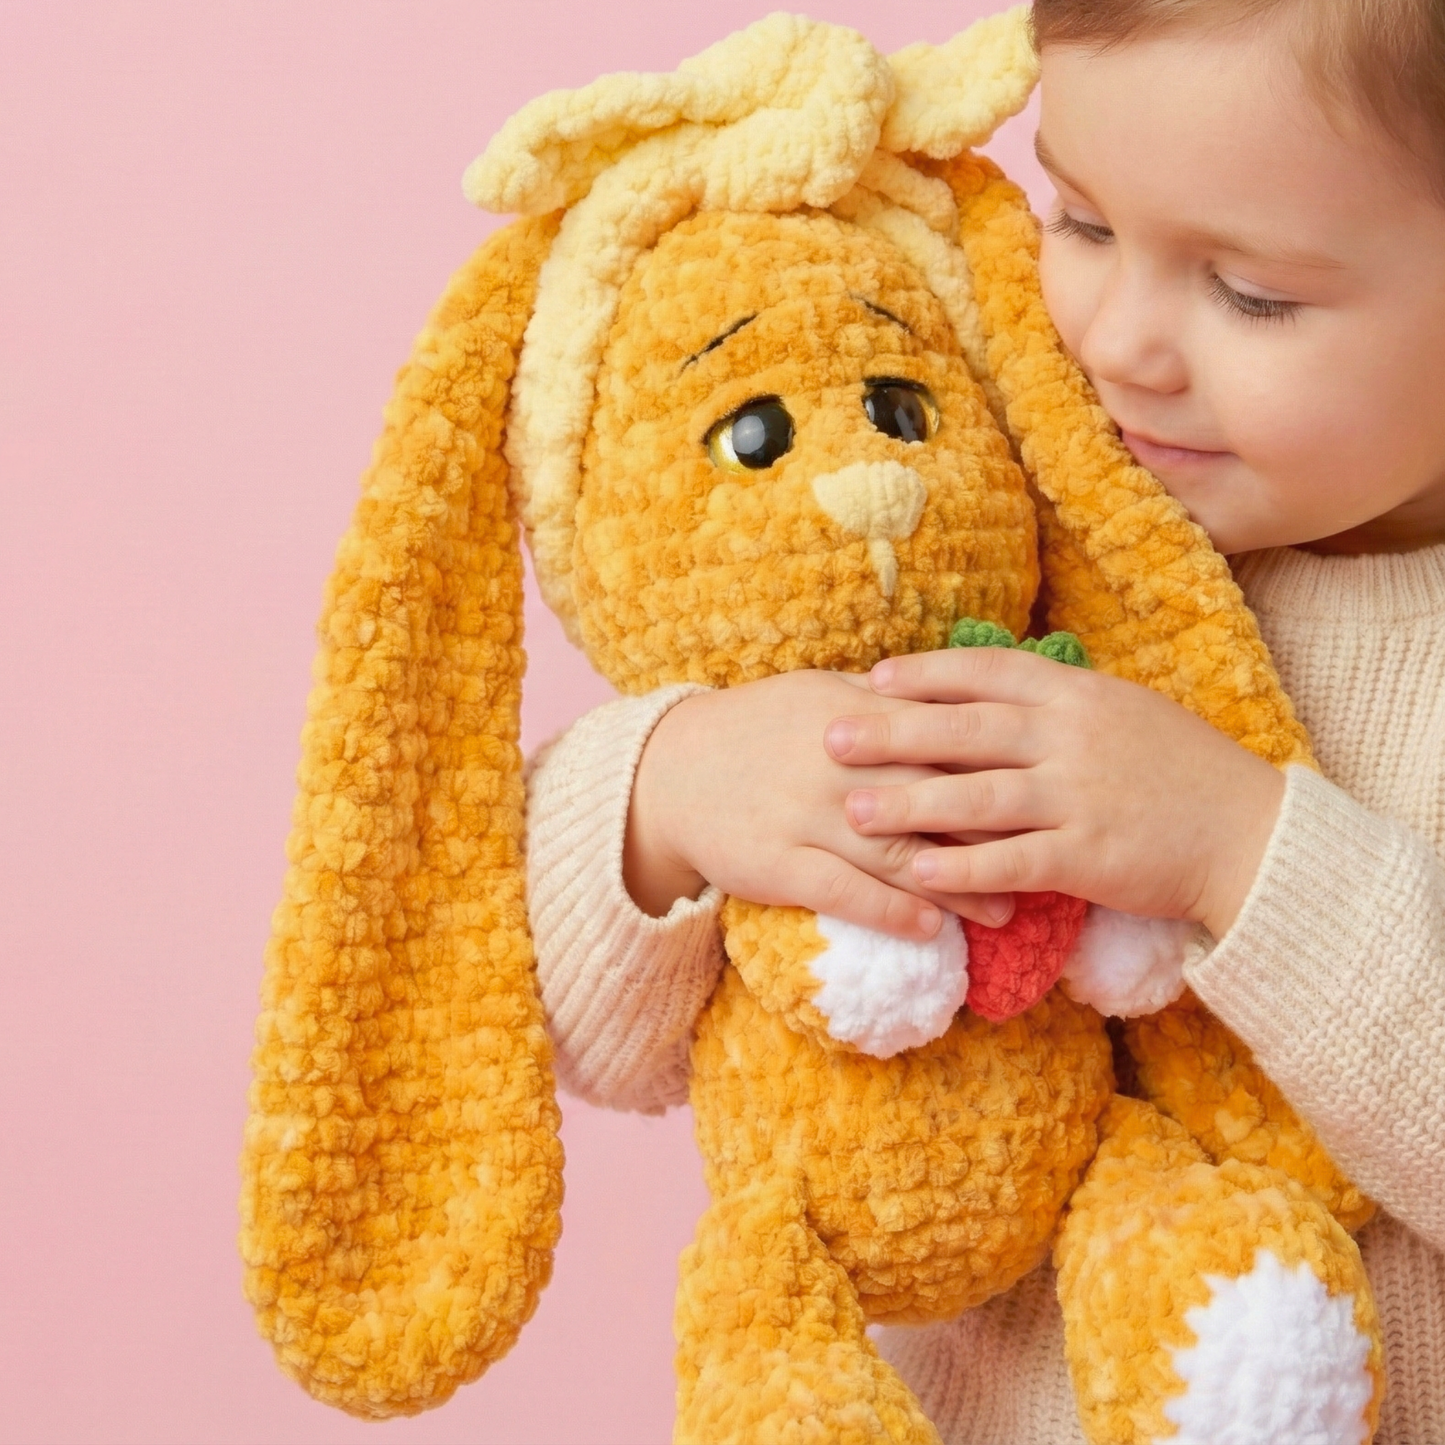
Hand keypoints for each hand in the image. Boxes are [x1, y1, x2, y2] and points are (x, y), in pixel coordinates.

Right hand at [624, 671, 1017, 940]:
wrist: (670, 771)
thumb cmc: (755, 728)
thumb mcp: (818, 693)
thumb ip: (885, 701)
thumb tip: (956, 697)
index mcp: (854, 715)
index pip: (941, 737)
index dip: (998, 766)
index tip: (1045, 792)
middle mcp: (838, 764)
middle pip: (934, 797)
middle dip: (996, 831)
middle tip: (1048, 860)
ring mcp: (809, 816)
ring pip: (899, 853)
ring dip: (960, 885)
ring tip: (1008, 913)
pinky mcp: (781, 863)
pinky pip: (848, 892)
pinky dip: (894, 911)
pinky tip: (933, 929)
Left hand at [826, 647, 1286, 939]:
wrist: (1249, 832)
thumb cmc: (1178, 769)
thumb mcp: (1120, 711)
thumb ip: (1056, 700)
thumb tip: (988, 686)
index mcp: (1077, 695)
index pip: (989, 673)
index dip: (927, 674)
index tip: (874, 677)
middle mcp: (1072, 737)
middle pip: (966, 729)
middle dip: (893, 732)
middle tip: (830, 737)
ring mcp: (1080, 797)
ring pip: (978, 795)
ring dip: (910, 803)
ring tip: (852, 810)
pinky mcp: (1090, 855)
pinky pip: (1013, 860)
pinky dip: (962, 868)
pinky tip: (915, 874)